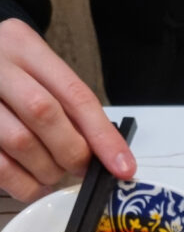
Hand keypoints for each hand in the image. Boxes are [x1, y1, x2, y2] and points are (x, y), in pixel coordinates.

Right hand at [0, 18, 135, 201]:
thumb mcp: (39, 73)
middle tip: (80, 167)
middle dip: (72, 151)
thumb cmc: (11, 77)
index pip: (74, 93)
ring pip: (21, 142)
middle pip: (44, 113)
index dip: (104, 136)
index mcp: (23, 46)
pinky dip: (26, 185)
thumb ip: (69, 107)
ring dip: (48, 170)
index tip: (123, 167)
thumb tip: (106, 156)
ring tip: (53, 171)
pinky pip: (1, 168)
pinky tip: (35, 184)